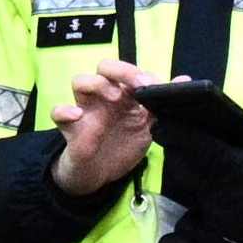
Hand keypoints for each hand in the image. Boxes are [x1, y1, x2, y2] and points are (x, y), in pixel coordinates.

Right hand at [55, 61, 155, 194]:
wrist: (99, 176)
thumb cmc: (122, 145)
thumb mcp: (147, 126)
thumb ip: (162, 103)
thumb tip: (185, 79)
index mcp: (123, 94)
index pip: (128, 71)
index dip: (139, 74)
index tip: (152, 86)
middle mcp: (103, 97)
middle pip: (104, 67)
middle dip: (121, 71)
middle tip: (136, 86)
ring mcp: (85, 109)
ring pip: (79, 81)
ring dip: (96, 84)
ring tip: (113, 98)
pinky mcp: (69, 128)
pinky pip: (57, 112)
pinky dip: (64, 110)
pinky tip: (77, 116)